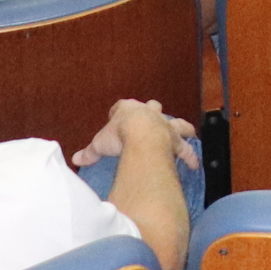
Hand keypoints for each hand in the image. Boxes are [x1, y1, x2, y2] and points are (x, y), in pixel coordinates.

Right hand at [76, 98, 200, 171]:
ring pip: (177, 123)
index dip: (119, 111)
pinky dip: (190, 155)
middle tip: (152, 118)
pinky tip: (195, 163)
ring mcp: (165, 125)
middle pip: (153, 107)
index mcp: (128, 109)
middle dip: (152, 112)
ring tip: (187, 133)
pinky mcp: (175, 139)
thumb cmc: (118, 136)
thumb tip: (75, 159)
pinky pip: (185, 148)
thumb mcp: (99, 143)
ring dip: (181, 128)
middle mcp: (149, 113)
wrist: (141, 135)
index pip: (122, 106)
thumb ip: (89, 151)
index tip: (115, 115)